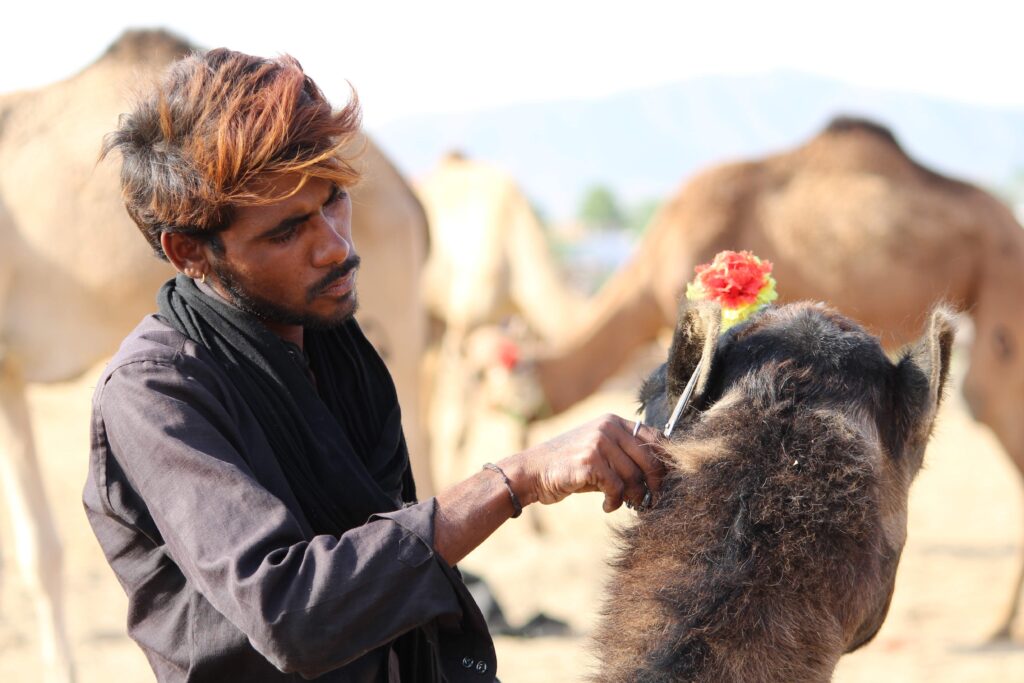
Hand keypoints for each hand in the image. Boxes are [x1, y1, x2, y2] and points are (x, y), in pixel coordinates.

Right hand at [498, 414, 665, 512]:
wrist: (531, 472)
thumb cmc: (568, 466)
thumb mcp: (598, 453)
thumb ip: (624, 457)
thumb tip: (660, 475)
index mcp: (613, 421)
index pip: (655, 437)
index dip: (665, 462)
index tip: (664, 482)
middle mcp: (608, 427)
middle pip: (650, 459)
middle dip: (655, 484)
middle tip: (650, 500)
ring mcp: (598, 442)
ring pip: (634, 477)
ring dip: (633, 497)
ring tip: (625, 504)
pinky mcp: (589, 461)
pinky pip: (617, 488)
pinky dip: (615, 502)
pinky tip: (607, 506)